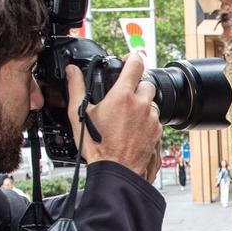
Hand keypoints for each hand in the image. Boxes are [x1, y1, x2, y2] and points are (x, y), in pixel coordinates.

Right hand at [65, 54, 161, 179]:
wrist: (117, 173)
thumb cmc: (98, 147)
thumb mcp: (80, 116)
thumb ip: (76, 88)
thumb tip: (72, 72)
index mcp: (123, 95)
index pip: (136, 63)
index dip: (131, 58)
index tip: (127, 61)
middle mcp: (142, 104)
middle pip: (146, 82)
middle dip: (136, 85)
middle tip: (123, 96)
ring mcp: (153, 119)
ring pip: (152, 102)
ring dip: (142, 105)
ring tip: (126, 118)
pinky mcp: (159, 133)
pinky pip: (156, 120)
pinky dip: (147, 121)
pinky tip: (133, 131)